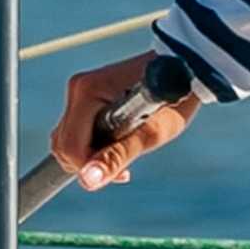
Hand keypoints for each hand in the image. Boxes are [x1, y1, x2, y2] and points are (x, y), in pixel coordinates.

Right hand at [52, 54, 203, 189]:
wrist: (185, 68)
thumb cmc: (173, 98)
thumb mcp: (150, 132)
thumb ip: (117, 156)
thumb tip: (87, 180)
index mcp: (88, 93)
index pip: (70, 149)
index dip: (91, 168)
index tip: (123, 172)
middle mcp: (78, 89)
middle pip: (64, 146)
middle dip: (91, 163)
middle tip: (127, 167)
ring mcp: (80, 91)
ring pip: (67, 140)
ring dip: (93, 155)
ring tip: (127, 151)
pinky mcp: (86, 95)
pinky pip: (76, 131)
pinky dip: (93, 145)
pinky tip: (119, 143)